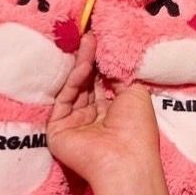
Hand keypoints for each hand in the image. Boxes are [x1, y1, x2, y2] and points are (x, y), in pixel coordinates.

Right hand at [47, 32, 162, 192]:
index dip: (102, 63)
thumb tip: (112, 56)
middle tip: (91, 36)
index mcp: (114, 112)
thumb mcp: (135, 93)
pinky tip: (83, 65)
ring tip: (87, 41)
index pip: (103, 83)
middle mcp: (93, 117)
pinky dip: (74, 81)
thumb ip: (120, 74)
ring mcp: (74, 123)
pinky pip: (65, 99)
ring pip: (75, 88)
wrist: (124, 159)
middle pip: (87, 83)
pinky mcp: (58, 129)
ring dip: (81, 64)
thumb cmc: (137, 128)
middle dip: (90, 59)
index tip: (103, 40)